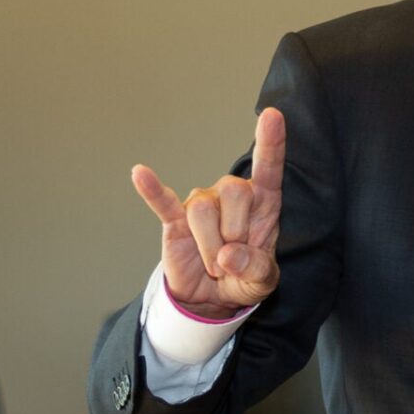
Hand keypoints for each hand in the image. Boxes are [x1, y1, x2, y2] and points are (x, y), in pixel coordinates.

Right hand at [131, 107, 285, 317]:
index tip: (273, 115)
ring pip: (203, 210)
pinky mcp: (175, 219)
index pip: (269, 166)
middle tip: (232, 258)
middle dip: (235, 232)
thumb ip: (257, 268)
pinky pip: (162, 201)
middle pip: (234, 191)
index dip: (270, 142)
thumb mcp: (263, 281)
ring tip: (214, 264)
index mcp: (262, 202)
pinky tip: (140, 173)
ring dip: (209, 246)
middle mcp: (231, 194)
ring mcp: (201, 204)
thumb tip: (229, 255)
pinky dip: (152, 189)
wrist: (212, 298)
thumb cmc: (244, 278)